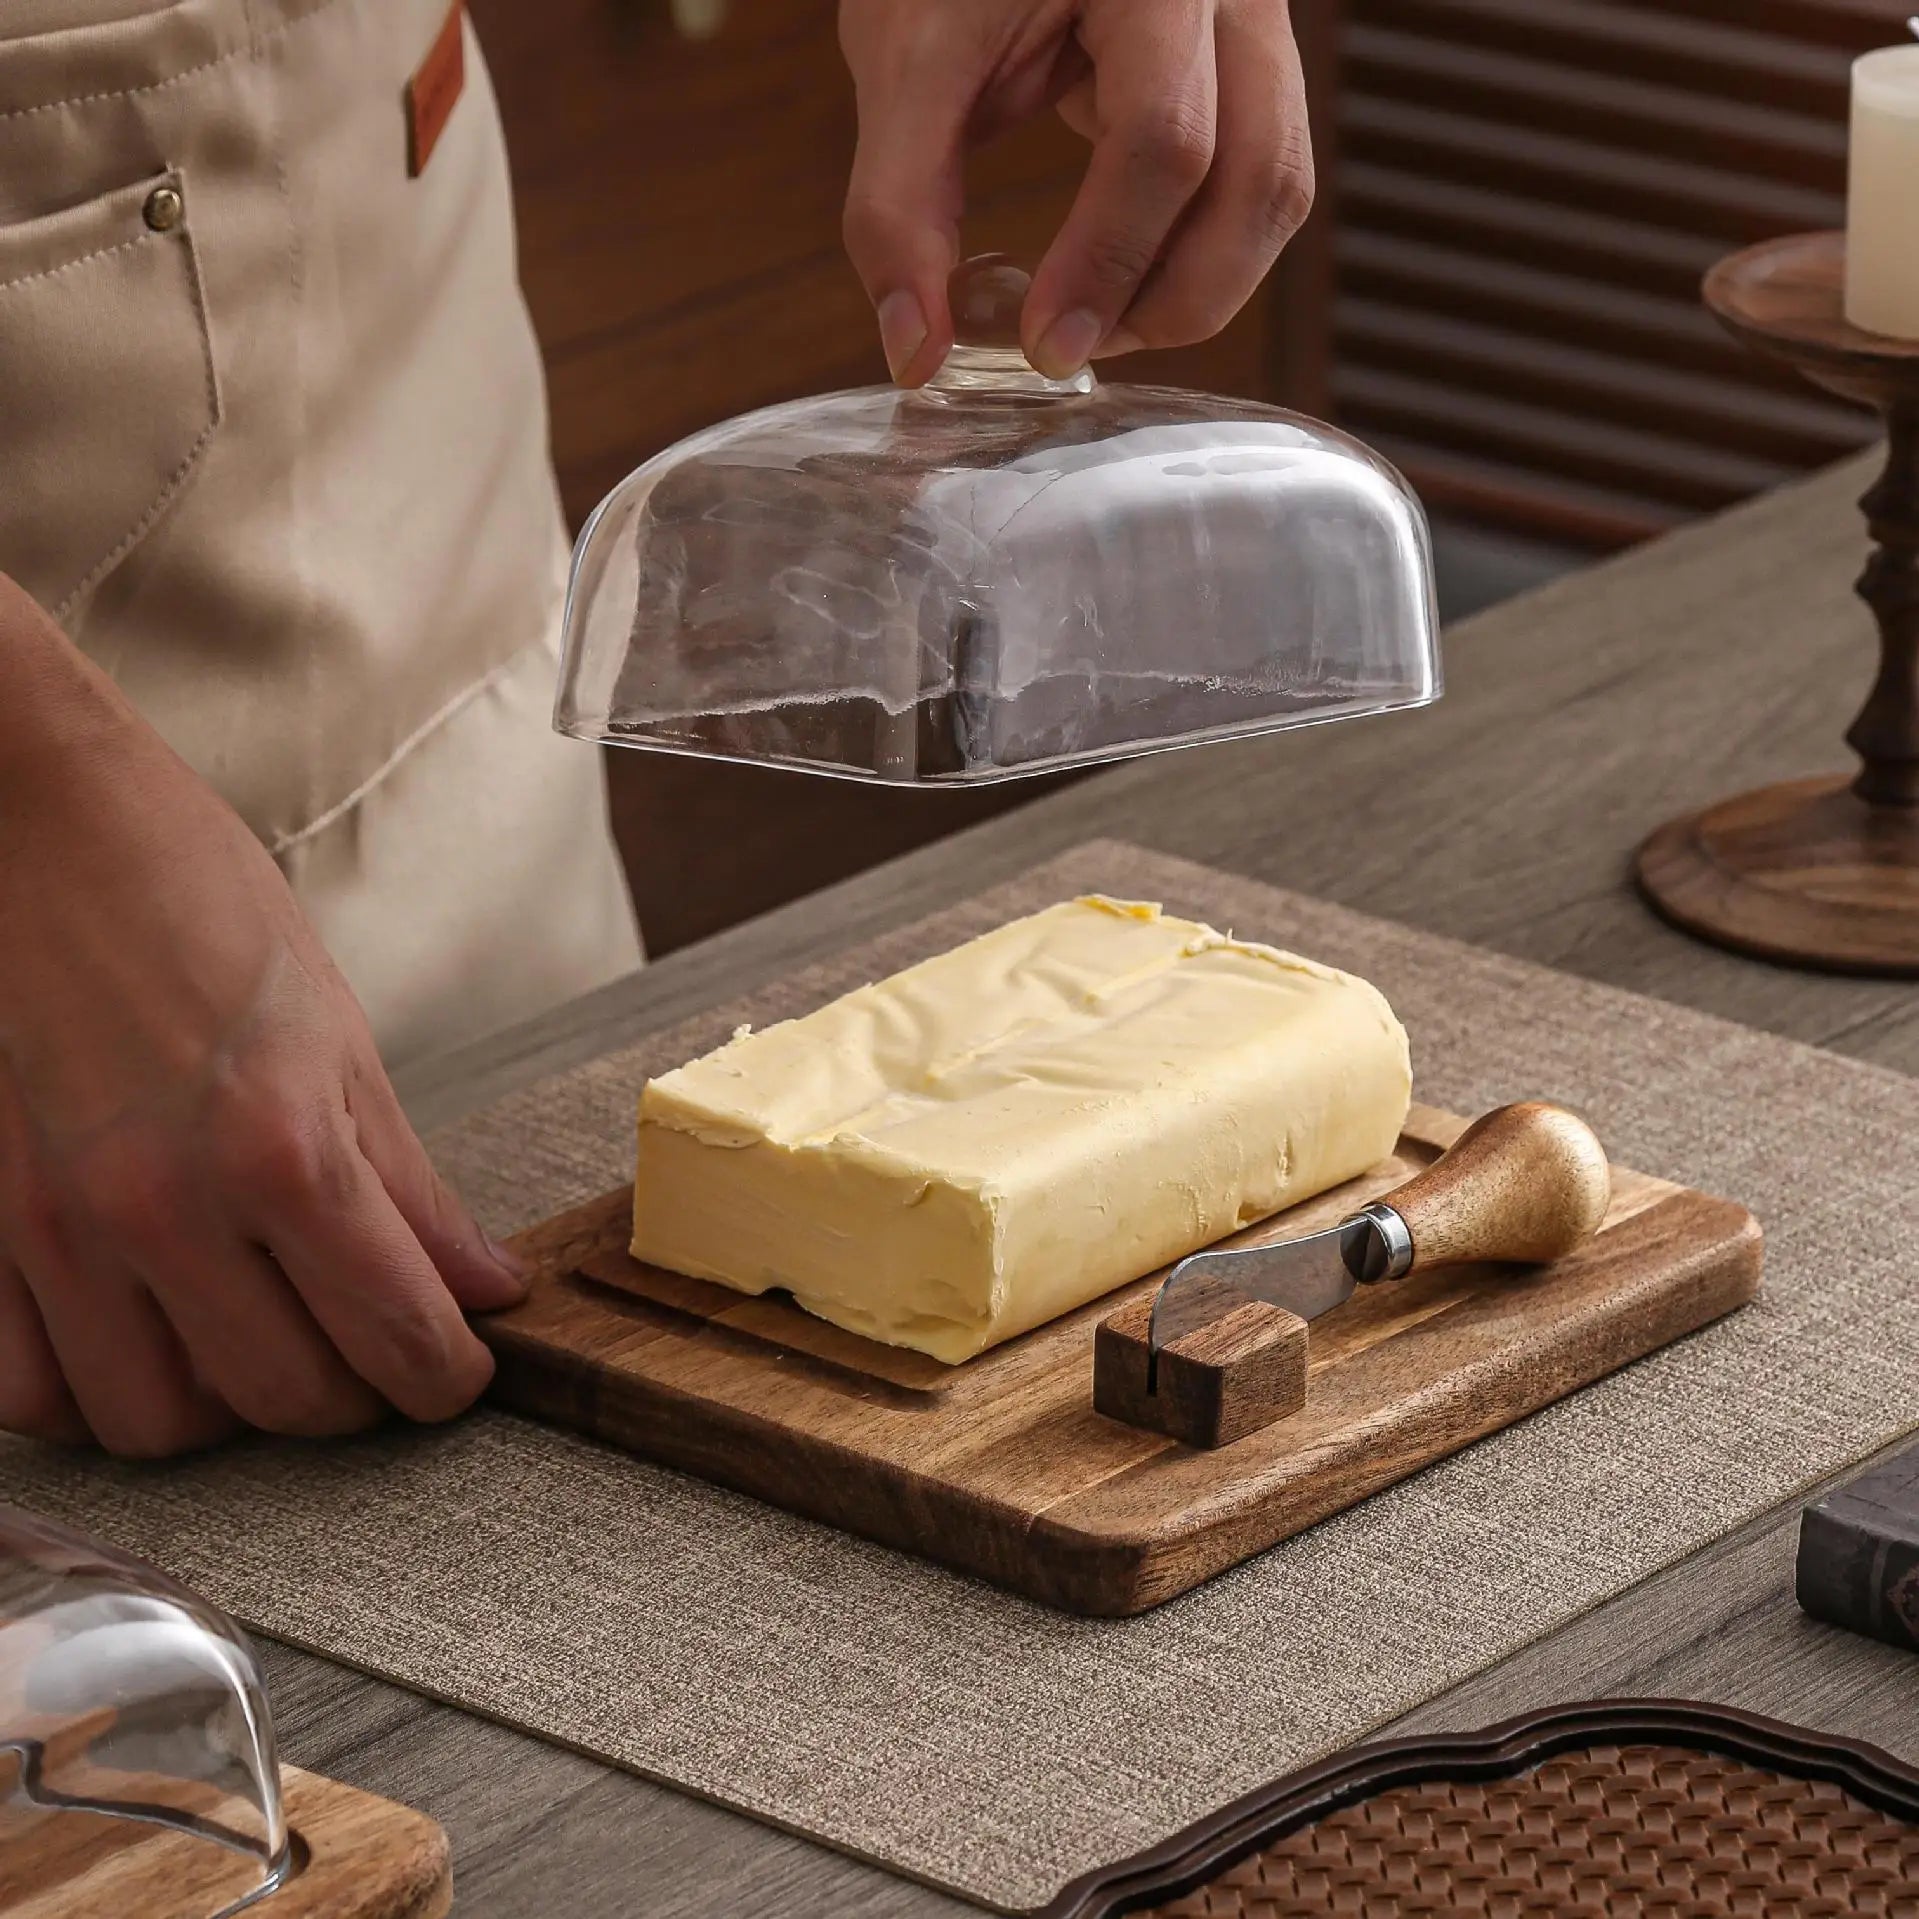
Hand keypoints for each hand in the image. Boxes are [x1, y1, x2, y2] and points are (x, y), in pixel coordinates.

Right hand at [0, 576, 524, 1456]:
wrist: (38, 826)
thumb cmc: (199, 906)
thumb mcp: (339, 1036)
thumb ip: (410, 1185)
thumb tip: (484, 1285)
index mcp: (279, 1149)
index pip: (392, 1332)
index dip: (446, 1378)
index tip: (459, 1372)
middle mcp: (164, 1210)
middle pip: (283, 1400)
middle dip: (354, 1397)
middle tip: (374, 1352)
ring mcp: (57, 1231)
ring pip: (157, 1424)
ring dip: (229, 1409)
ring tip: (263, 1341)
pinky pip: (32, 1393)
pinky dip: (100, 1393)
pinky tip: (147, 1338)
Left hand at [838, 0, 1312, 383]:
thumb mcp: (902, 60)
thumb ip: (898, 207)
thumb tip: (918, 351)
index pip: (1164, 138)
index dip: (1107, 259)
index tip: (1044, 341)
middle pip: (1257, 176)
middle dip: (1172, 295)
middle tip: (1074, 348)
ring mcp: (1256, 22)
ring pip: (1279, 190)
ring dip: (1201, 286)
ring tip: (1104, 323)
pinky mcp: (1249, 63)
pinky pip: (1260, 176)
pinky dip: (1202, 248)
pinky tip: (1127, 274)